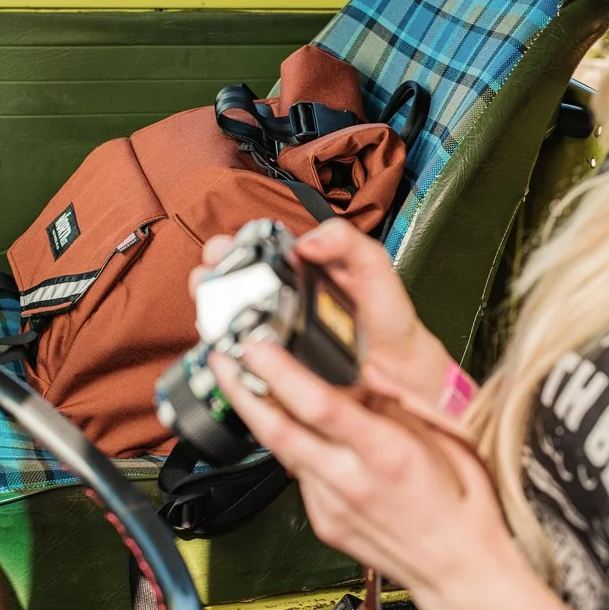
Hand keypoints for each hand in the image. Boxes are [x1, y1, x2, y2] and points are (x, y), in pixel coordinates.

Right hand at [191, 219, 451, 403]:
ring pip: (231, 324)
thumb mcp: (371, 264)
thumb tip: (309, 241)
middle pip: (230, 286)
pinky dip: (234, 357)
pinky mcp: (277, 369)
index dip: (230, 248)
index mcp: (298, 268)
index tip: (221, 249)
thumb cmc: (385, 312)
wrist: (401, 365)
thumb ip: (345, 240)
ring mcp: (275, 336)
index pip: (252, 252)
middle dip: (210, 280)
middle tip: (207, 279)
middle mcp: (279, 300)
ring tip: (213, 313)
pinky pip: (247, 361)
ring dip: (215, 317)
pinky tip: (233, 352)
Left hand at [209, 340, 516, 609]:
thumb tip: (367, 369)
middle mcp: (352, 480)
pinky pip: (298, 475)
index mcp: (386, 453)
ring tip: (243, 383)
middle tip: (221, 359)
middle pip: (278, 431)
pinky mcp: (323, 522)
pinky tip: (293, 428)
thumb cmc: (461, 503)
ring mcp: (332, 505)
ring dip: (259, 415)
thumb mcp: (447, 436)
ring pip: (281, 452)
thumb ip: (401, 399)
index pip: (320, 406)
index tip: (258, 347)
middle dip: (241, 391)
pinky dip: (291, 446)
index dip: (281, 373)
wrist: (458, 568)